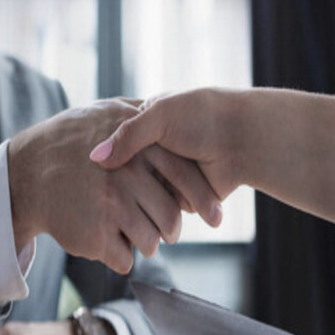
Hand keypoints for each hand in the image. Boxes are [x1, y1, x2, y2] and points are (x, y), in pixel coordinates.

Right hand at [9, 99, 221, 273]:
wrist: (25, 171)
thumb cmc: (68, 138)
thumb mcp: (106, 112)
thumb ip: (139, 116)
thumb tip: (169, 111)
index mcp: (138, 151)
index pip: (184, 179)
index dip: (201, 199)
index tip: (212, 214)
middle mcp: (128, 179)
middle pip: (171, 218)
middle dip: (172, 230)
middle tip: (166, 231)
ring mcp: (112, 208)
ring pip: (150, 243)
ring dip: (148, 245)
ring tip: (138, 237)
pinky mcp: (95, 236)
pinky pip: (124, 258)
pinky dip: (123, 257)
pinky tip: (112, 243)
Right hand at [89, 88, 243, 202]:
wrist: (244, 137)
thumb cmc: (201, 116)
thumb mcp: (158, 116)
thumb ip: (127, 136)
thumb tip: (95, 159)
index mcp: (146, 128)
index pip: (116, 152)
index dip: (105, 165)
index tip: (91, 174)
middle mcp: (155, 156)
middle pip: (126, 179)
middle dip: (117, 188)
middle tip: (100, 196)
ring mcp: (168, 179)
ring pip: (141, 199)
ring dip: (134, 205)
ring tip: (116, 211)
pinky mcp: (182, 199)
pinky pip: (160, 212)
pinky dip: (153, 216)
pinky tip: (135, 219)